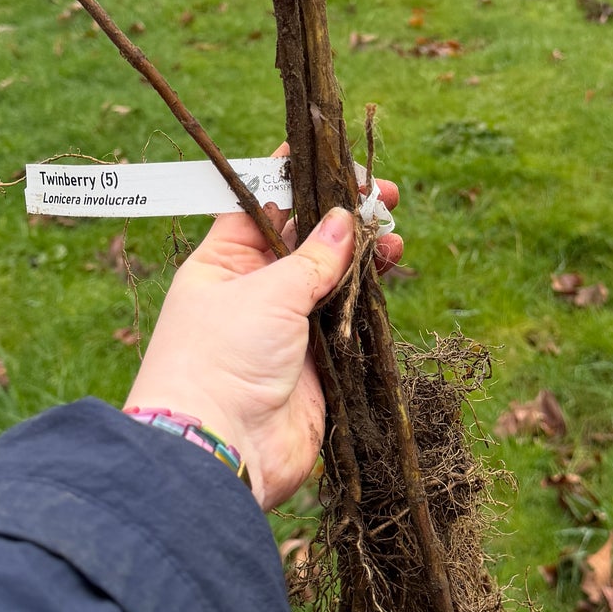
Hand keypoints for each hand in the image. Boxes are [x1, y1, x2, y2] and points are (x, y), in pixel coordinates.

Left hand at [124, 162, 402, 509]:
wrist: (222, 451)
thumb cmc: (220, 360)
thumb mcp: (266, 292)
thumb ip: (313, 256)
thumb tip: (345, 218)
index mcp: (221, 263)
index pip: (261, 206)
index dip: (297, 180)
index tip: (336, 160)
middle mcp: (251, 290)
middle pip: (303, 238)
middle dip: (341, 215)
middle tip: (383, 194)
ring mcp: (284, 326)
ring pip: (330, 275)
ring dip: (362, 252)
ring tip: (392, 233)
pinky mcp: (315, 361)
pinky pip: (346, 316)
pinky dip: (368, 292)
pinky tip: (388, 265)